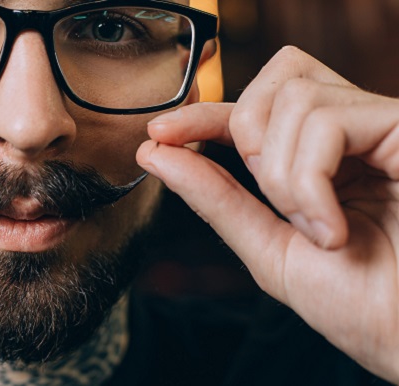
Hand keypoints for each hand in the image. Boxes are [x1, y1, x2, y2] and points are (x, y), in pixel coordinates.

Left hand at [136, 46, 398, 381]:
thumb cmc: (357, 303)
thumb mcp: (268, 247)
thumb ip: (216, 198)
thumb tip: (154, 152)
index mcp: (319, 159)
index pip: (252, 112)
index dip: (204, 115)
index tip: (158, 133)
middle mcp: (351, 134)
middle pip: (275, 82)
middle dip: (251, 139)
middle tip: (279, 205)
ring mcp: (379, 126)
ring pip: (295, 98)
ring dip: (284, 174)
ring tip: (317, 228)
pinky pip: (328, 121)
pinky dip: (311, 180)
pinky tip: (333, 228)